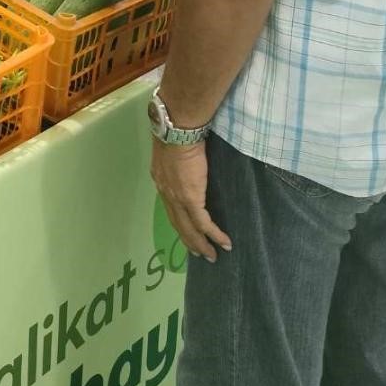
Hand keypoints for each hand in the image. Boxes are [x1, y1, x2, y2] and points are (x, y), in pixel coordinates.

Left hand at [150, 139, 231, 262]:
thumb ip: (178, 162)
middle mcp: (166, 192)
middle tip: (199, 253)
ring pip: (189, 228)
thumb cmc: (179, 132)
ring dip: (200, 244)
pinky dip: (213, 235)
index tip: (186, 232)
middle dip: (189, 240)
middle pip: (178, 223)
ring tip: (211, 255)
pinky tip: (223, 243)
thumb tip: (188, 164)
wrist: (178, 130)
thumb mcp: (173, 150)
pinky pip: (203, 223)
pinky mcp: (191, 199)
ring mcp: (177, 198)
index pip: (170, 207)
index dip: (179, 221)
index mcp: (161, 180)